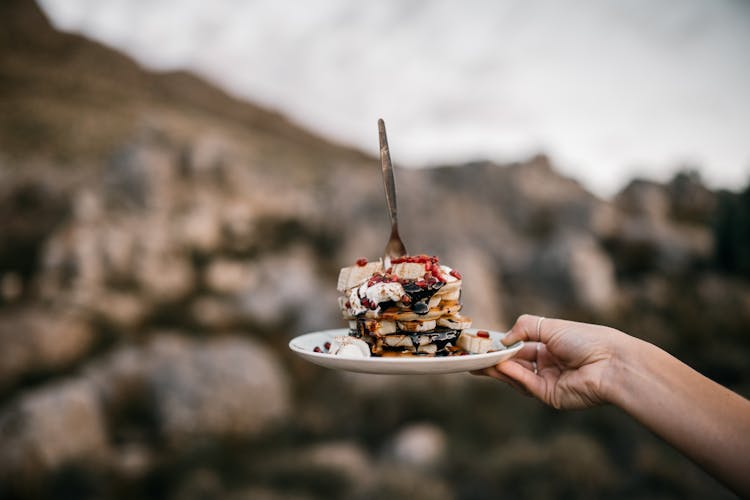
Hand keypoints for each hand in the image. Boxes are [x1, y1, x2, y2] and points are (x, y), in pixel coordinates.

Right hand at [474, 314, 633, 408]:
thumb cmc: (586, 339)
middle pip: (514, 363)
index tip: (482, 344)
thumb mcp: (550, 326)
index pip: (519, 346)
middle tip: (471, 358)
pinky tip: (500, 366)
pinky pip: (526, 384)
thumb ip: (524, 328)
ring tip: (480, 361)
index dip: (501, 345)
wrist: (610, 363)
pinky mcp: (549, 396)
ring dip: (498, 368)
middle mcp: (547, 364)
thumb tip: (503, 339)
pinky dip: (512, 375)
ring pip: (516, 376)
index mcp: (550, 345)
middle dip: (493, 360)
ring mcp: (547, 381)